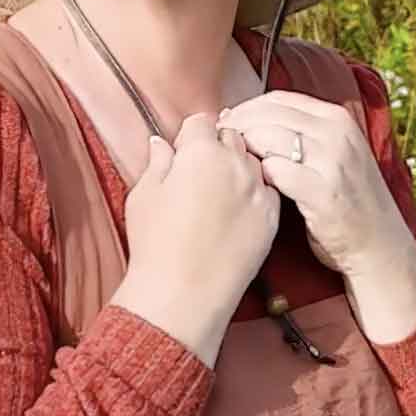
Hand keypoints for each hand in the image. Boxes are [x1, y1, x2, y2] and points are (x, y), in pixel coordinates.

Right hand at [122, 111, 278, 313]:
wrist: (184, 293)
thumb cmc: (155, 245)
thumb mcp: (144, 195)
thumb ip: (158, 162)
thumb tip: (161, 143)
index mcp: (201, 151)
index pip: (202, 122)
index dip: (190, 137)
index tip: (183, 154)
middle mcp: (235, 163)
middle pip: (232, 136)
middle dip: (217, 146)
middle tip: (200, 173)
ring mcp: (257, 189)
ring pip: (253, 161)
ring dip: (238, 168)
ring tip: (218, 195)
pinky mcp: (272, 216)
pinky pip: (267, 190)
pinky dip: (255, 194)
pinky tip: (235, 213)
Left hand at [214, 89, 406, 277]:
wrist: (379, 243)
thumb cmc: (347, 200)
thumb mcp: (334, 154)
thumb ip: (302, 134)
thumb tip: (250, 119)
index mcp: (337, 118)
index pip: (278, 99)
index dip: (245, 109)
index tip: (226, 125)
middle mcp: (337, 133)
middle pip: (268, 114)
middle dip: (237, 126)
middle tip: (217, 144)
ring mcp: (333, 161)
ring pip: (269, 138)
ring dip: (243, 151)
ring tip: (230, 167)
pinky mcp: (324, 192)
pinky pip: (276, 172)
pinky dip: (259, 177)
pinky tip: (252, 188)